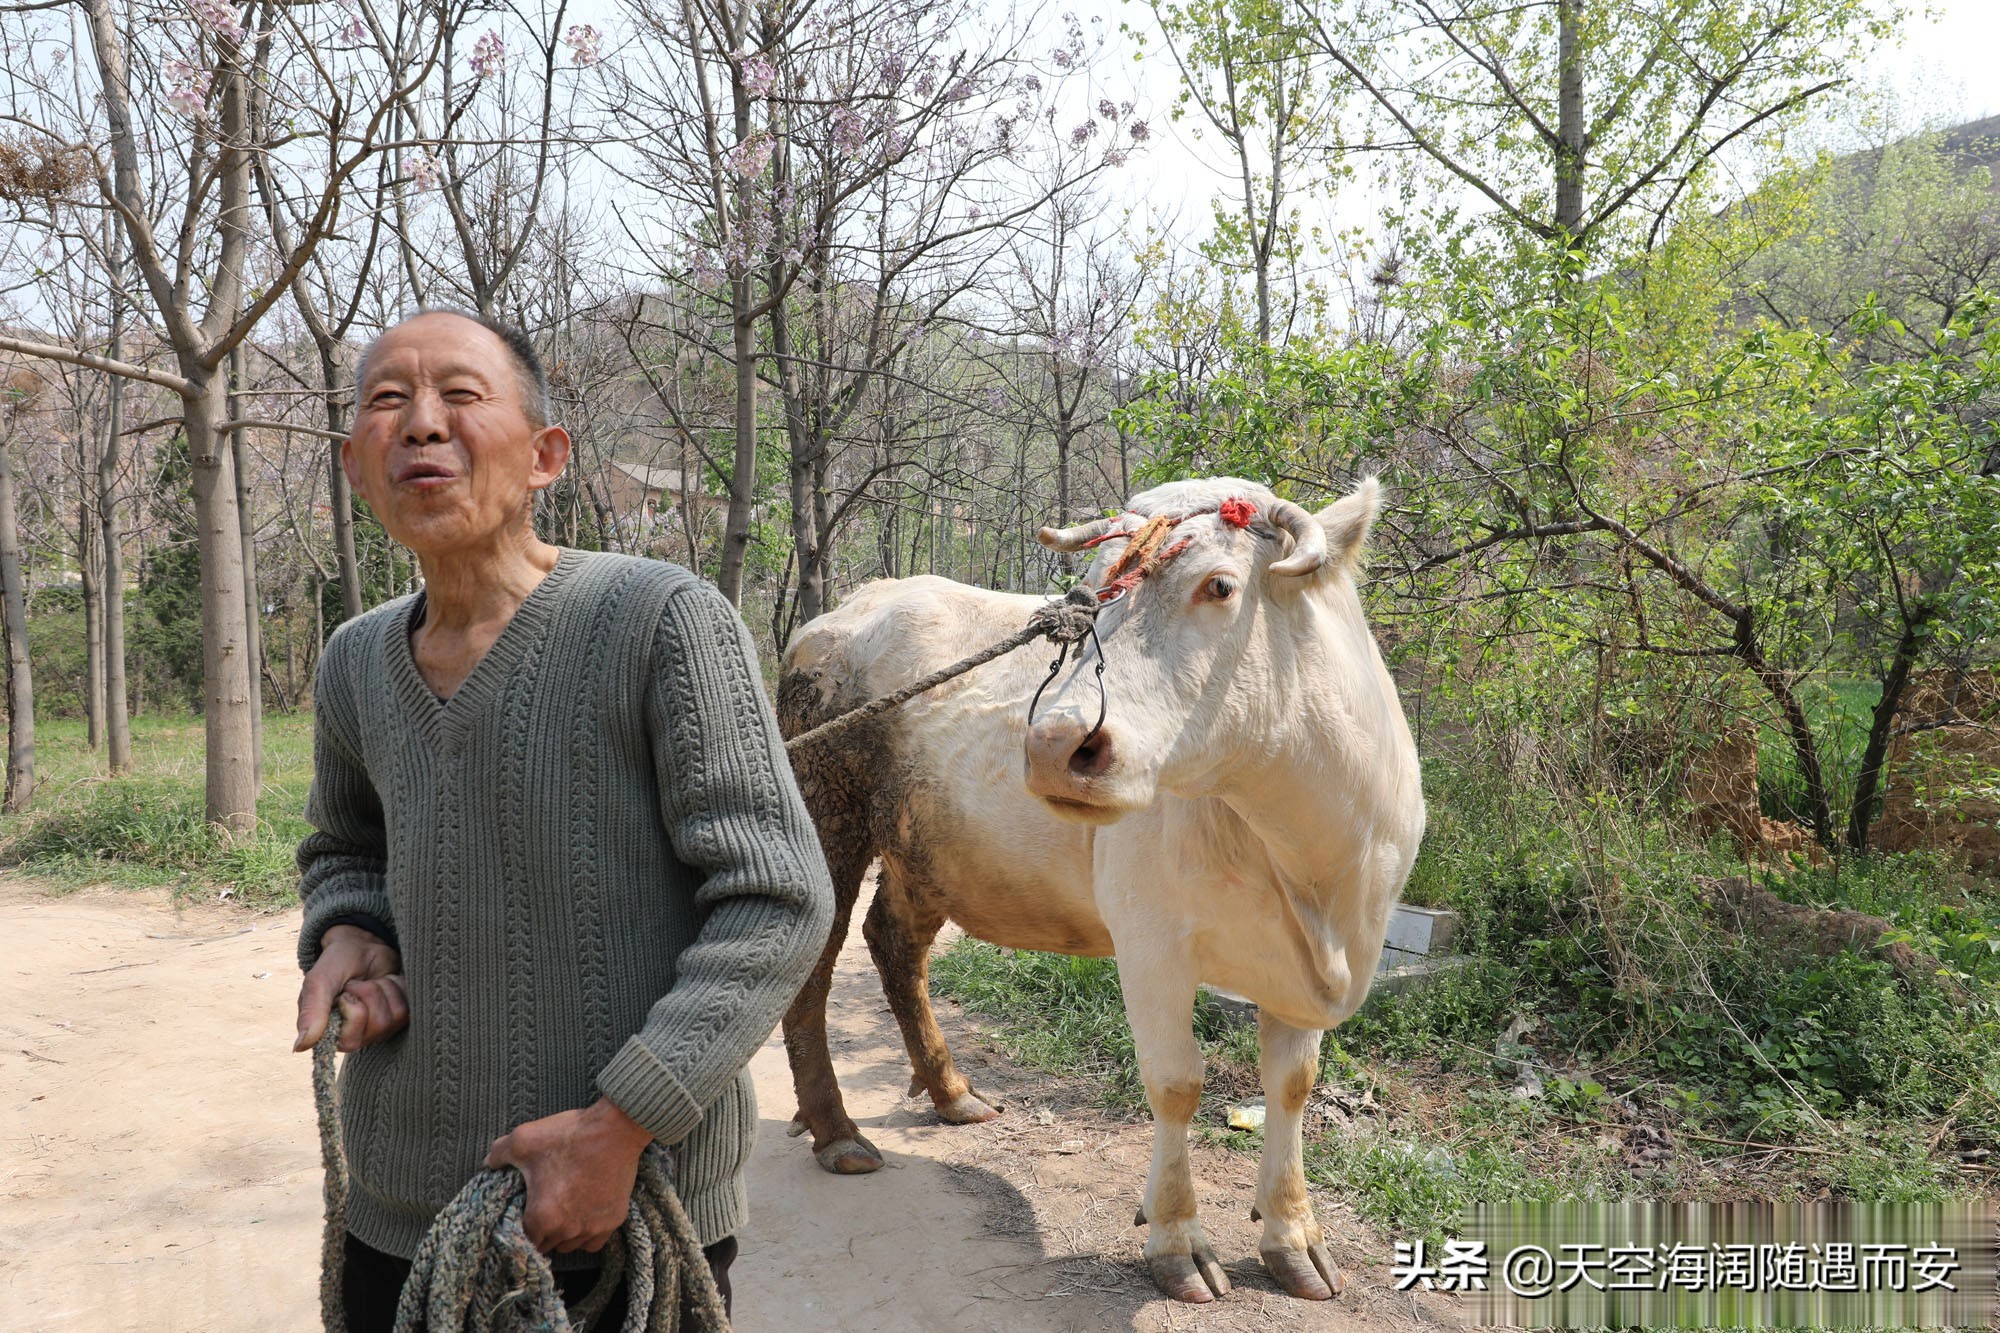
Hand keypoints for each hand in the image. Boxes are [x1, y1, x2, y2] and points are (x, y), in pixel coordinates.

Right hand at [295, 924, 407, 1052]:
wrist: (361, 944)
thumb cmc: (336, 963)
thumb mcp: (320, 981)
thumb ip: (311, 1011)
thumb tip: (301, 1046)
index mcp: (329, 1034)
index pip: (350, 1040)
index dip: (351, 1007)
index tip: (343, 992)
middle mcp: (355, 1037)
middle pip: (378, 1025)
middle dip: (369, 993)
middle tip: (356, 983)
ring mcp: (379, 1029)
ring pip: (394, 1016)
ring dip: (383, 988)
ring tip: (370, 981)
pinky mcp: (399, 1018)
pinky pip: (407, 1008)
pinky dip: (397, 987)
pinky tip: (385, 981)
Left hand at [484, 1098, 654, 1253]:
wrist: (616, 1129)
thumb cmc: (570, 1135)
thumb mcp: (525, 1138)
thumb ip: (499, 1153)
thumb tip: (488, 1163)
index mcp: (541, 1216)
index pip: (524, 1240)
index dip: (521, 1229)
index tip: (524, 1217)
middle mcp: (567, 1229)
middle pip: (547, 1246)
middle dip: (541, 1232)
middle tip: (543, 1210)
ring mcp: (592, 1227)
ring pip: (570, 1246)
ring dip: (563, 1235)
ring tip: (562, 1213)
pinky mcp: (613, 1220)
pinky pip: (593, 1243)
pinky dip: (586, 1235)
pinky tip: (583, 1217)